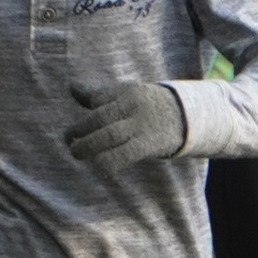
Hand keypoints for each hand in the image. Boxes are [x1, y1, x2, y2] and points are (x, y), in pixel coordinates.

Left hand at [71, 82, 188, 173]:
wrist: (189, 118)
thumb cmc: (149, 107)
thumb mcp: (127, 96)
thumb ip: (99, 95)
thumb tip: (71, 87)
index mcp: (128, 92)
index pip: (98, 101)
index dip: (87, 117)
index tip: (79, 130)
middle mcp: (134, 106)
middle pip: (99, 118)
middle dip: (78, 130)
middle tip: (68, 141)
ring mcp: (142, 125)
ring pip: (108, 136)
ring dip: (87, 146)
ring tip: (76, 153)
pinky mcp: (149, 144)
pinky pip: (123, 155)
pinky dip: (107, 163)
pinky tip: (101, 169)